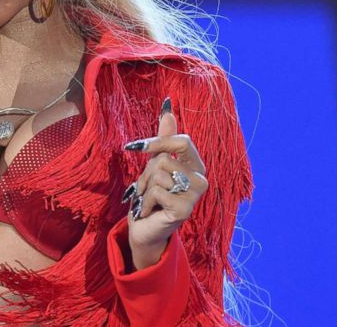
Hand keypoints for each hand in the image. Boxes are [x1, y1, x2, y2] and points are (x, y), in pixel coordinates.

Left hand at [121, 97, 208, 269]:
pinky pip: (155, 192)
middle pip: (163, 159)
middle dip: (145, 173)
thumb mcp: (156, 164)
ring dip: (144, 188)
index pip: (182, 141)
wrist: (145, 228)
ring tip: (148, 200)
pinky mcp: (184, 210)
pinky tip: (149, 211)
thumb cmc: (151, 195)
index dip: (157, 142)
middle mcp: (201, 179)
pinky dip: (144, 202)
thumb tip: (168, 107)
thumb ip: (164, 138)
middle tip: (146, 189)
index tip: (134, 146)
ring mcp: (195, 196)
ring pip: (157, 175)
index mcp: (196, 165)